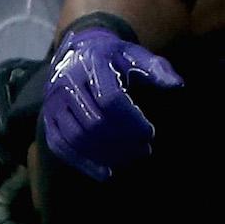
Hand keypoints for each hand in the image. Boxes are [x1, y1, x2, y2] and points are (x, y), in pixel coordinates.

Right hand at [40, 26, 182, 180]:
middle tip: (145, 149)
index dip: (132, 121)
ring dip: (106, 154)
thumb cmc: (114, 57)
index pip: (110, 100)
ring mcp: (53, 101)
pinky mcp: (47, 117)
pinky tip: (106, 172)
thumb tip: (176, 85)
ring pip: (77, 137)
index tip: (150, 133)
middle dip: (122, 141)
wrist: (79, 50)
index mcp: (92, 63)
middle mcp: (67, 81)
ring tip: (130, 158)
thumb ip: (157, 69)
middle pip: (94, 122)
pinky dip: (83, 163)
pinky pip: (60, 146)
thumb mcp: (136, 54)